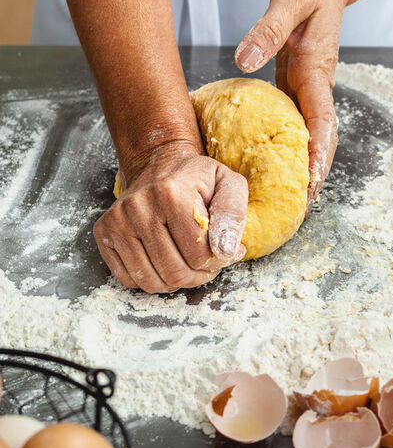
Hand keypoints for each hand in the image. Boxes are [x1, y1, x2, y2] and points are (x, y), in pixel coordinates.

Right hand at [93, 142, 247, 291]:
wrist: (159, 165)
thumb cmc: (197, 180)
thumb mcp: (228, 184)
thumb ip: (233, 215)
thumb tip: (226, 250)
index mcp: (172, 193)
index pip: (200, 255)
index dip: (217, 261)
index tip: (220, 249)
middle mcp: (139, 207)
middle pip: (174, 272)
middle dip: (197, 276)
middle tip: (204, 261)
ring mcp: (118, 221)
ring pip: (151, 282)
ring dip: (174, 281)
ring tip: (185, 262)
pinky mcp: (104, 233)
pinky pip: (129, 279)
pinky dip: (151, 278)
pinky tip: (161, 259)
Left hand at [234, 0, 357, 210]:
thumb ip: (268, 30)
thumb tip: (244, 60)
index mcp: (316, 71)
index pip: (321, 121)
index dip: (318, 154)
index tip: (313, 183)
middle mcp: (315, 85)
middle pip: (320, 137)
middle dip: (315, 172)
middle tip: (302, 208)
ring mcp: (308, 86)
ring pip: (310, 133)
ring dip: (305, 164)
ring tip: (291, 197)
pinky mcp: (297, 82)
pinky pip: (295, 120)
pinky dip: (290, 144)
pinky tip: (273, 160)